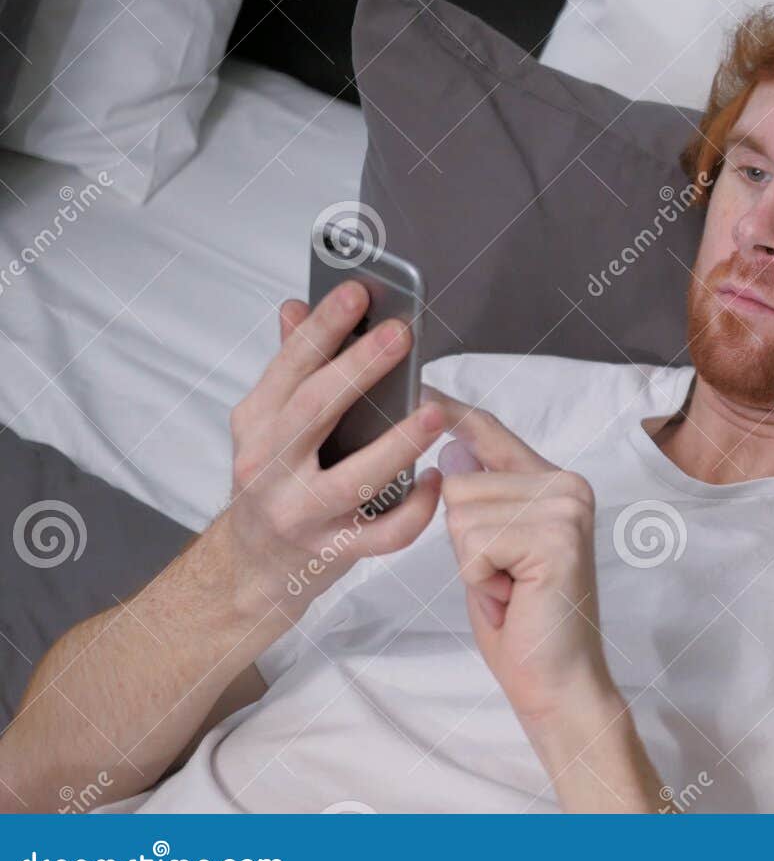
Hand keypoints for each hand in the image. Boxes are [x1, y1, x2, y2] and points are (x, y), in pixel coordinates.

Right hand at [219, 282, 445, 618]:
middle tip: (401, 334)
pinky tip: (436, 479)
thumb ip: (289, 369)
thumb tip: (297, 306)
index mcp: (256, 425)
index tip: (357, 291)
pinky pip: (384, 533)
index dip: (322, 328)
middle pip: (313, 412)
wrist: (251, 569)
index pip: (289, 368)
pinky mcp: (331, 553)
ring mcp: (300, 514)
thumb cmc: (274, 484)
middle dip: (358, 369)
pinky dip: (416, 508)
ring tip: (435, 411)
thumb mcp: (268, 426)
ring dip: (398, 443)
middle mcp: (269, 468)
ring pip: (353, 480)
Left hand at [424, 388, 614, 724]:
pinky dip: (480, 577)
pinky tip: (512, 595)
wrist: (556, 679)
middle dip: (463, 539)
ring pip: (461, 510)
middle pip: (460, 481)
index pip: (491, 431)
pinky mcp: (557, 536)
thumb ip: (480, 499)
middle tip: (501, 578)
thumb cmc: (521, 621)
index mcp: (553, 482)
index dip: (449, 412)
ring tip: (506, 587)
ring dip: (470, 561)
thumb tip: (449, 454)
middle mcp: (566, 486)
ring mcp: (566, 508)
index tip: (418, 387)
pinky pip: (474, 540)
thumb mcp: (487, 549)